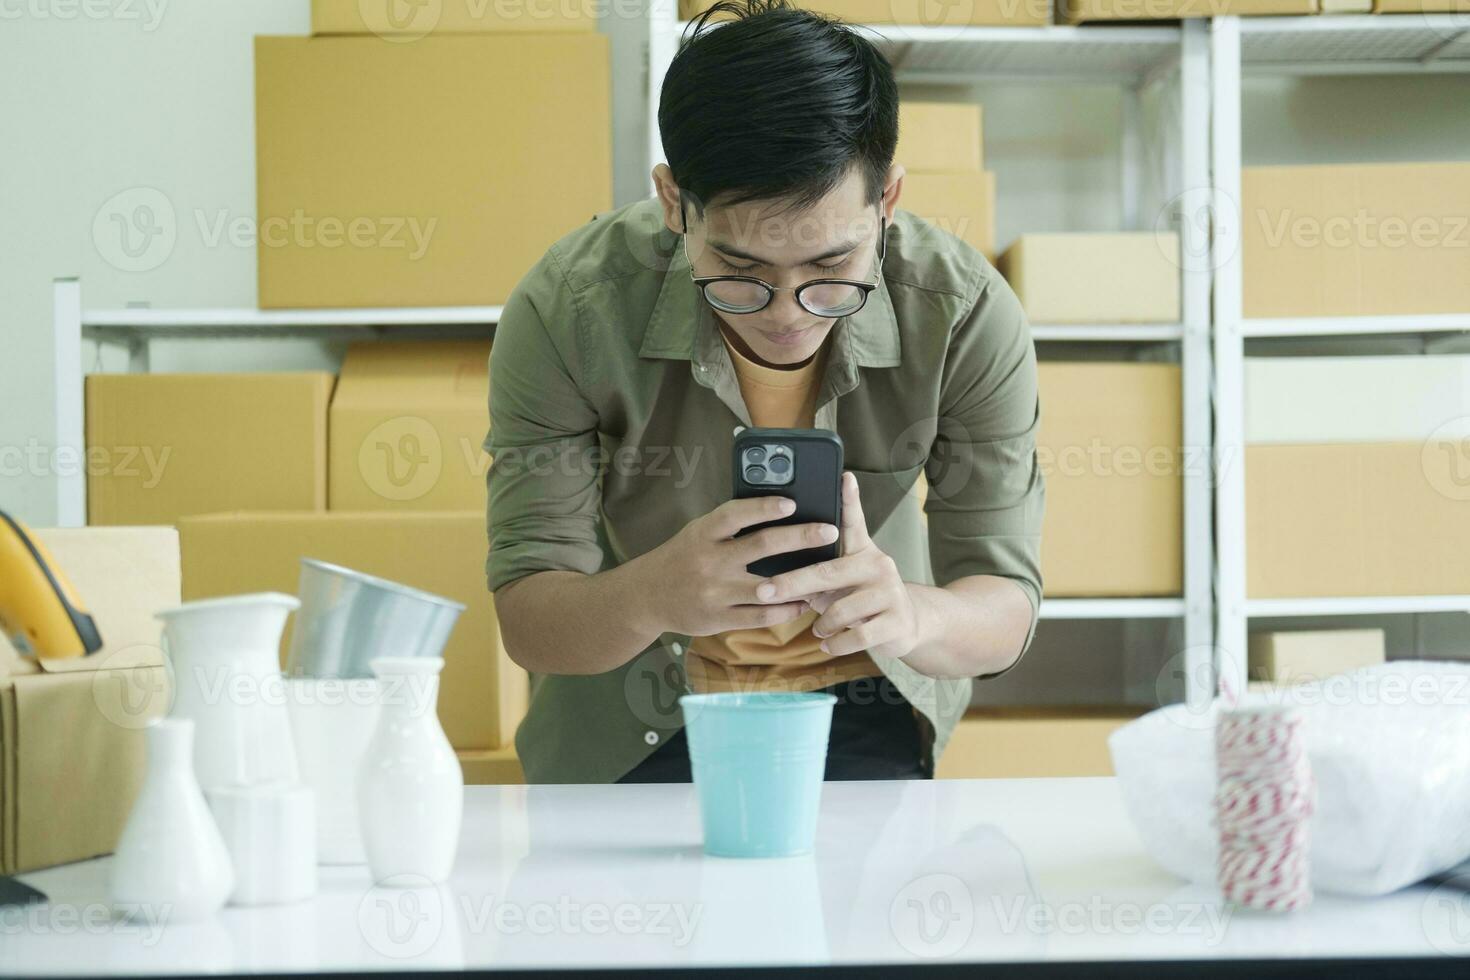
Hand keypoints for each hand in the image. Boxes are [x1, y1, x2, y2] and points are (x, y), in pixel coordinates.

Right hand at [634, 496, 838, 636]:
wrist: (646, 597)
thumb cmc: (682, 557)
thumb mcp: (697, 532)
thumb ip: (730, 525)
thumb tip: (777, 509)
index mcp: (703, 533)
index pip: (735, 514)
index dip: (764, 507)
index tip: (792, 503)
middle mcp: (709, 561)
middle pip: (761, 546)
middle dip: (800, 537)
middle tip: (829, 531)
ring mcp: (715, 592)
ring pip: (767, 586)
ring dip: (801, 579)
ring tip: (827, 571)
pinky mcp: (719, 618)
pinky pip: (762, 616)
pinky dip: (787, 609)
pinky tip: (804, 602)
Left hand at [755, 471, 921, 659]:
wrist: (907, 623)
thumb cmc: (860, 596)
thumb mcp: (843, 577)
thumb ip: (818, 567)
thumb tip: (772, 569)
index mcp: (861, 549)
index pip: (854, 520)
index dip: (849, 498)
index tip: (844, 476)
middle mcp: (879, 564)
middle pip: (828, 572)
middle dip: (792, 583)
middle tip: (764, 591)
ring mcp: (890, 592)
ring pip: (841, 610)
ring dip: (822, 624)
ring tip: (818, 629)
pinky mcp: (896, 621)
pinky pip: (856, 636)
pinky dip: (835, 643)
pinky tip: (828, 644)